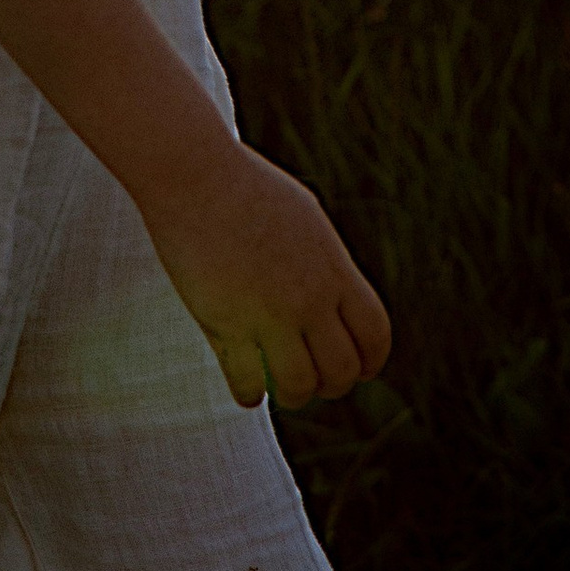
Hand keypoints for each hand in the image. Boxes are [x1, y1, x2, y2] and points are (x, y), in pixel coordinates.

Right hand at [142, 143, 392, 409]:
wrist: (195, 174)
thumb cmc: (246, 188)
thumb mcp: (304, 217)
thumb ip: (325, 260)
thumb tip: (338, 291)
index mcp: (334, 268)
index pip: (374, 333)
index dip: (370, 361)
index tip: (358, 370)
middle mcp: (310, 296)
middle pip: (341, 369)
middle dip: (331, 384)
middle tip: (313, 381)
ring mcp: (269, 313)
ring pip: (299, 385)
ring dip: (292, 394)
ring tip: (279, 388)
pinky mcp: (227, 324)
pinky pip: (248, 384)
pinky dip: (249, 395)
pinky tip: (246, 390)